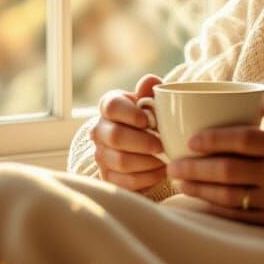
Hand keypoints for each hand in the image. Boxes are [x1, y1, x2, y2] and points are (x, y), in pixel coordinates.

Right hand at [90, 74, 165, 192]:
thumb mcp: (151, 102)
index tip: (148, 120)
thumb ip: (151, 90)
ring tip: (164, 159)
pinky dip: (147, 178)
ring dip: (148, 161)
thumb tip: (150, 81)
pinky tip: (160, 171)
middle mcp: (99, 130)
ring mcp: (101, 155)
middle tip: (162, 145)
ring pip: (121, 161)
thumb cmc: (149, 119)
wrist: (142, 146)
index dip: (130, 114)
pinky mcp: (108, 177)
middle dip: (143, 142)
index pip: (112, 106)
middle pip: (116, 136)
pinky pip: (126, 182)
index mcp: (109, 106)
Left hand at [166, 100, 263, 237]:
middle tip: (171, 164)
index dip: (212, 140)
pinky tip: (202, 203)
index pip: (242, 139)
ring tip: (180, 184)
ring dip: (199, 190)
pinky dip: (219, 210)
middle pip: (228, 170)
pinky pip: (242, 217)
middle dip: (194, 167)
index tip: (190, 140)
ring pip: (229, 196)